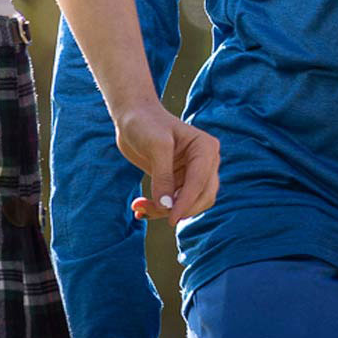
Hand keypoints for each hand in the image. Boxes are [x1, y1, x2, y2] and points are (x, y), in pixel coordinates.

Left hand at [112, 99, 220, 222]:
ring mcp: (192, 172)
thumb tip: (167, 206)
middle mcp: (205, 161)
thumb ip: (163, 176)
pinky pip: (175, 203)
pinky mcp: (178, 181)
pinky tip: (141, 209)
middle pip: (202, 197)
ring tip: (140, 206)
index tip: (170, 219)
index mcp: (205, 148)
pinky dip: (159, 209)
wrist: (132, 118)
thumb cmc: (145, 124)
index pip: (200, 182)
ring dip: (165, 211)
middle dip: (178, 208)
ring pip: (188, 204)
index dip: (186, 202)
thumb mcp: (156, 146)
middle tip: (150, 210)